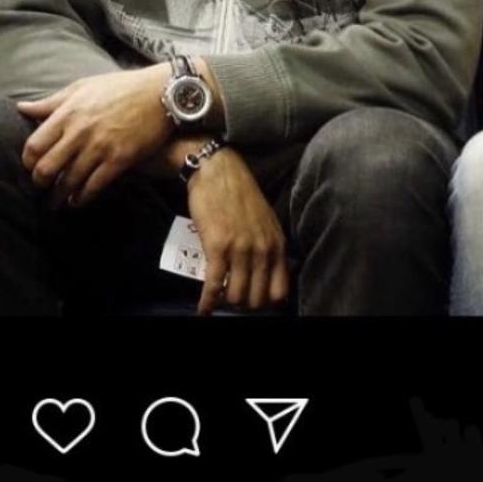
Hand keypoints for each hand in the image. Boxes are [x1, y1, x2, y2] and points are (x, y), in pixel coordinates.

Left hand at [18, 66, 171, 206]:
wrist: (162, 94)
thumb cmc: (122, 87)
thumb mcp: (83, 86)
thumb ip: (52, 101)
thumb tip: (23, 108)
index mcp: (68, 112)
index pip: (35, 145)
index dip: (29, 161)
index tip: (32, 166)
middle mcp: (80, 132)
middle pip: (47, 168)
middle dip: (41, 182)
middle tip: (42, 186)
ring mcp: (100, 147)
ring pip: (69, 181)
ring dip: (59, 196)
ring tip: (57, 201)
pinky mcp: (120, 159)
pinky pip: (94, 186)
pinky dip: (82, 198)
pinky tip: (77, 201)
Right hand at [187, 148, 290, 315]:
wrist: (218, 172)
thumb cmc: (240, 195)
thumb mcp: (266, 221)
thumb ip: (269, 247)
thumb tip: (268, 275)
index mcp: (277, 244)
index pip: (279, 291)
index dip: (265, 302)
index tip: (252, 301)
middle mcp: (262, 250)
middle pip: (256, 298)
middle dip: (243, 304)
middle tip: (231, 299)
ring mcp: (240, 249)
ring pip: (236, 295)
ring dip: (225, 302)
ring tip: (217, 299)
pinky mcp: (217, 247)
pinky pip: (213, 285)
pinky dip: (207, 302)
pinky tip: (203, 310)